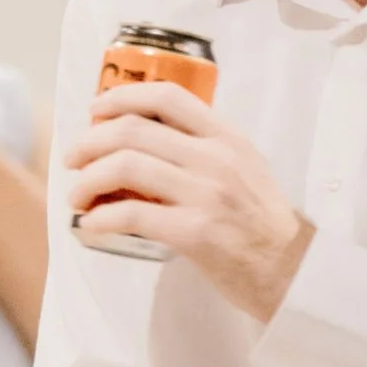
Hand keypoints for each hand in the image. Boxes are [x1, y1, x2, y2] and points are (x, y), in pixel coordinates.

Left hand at [65, 82, 313, 320]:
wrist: (293, 271)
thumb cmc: (261, 222)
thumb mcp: (244, 166)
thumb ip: (205, 147)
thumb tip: (143, 136)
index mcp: (226, 137)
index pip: (166, 96)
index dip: (122, 97)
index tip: (95, 110)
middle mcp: (215, 158)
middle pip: (133, 130)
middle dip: (90, 142)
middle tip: (73, 158)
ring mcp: (205, 194)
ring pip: (125, 166)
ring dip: (88, 179)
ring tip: (77, 195)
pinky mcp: (194, 233)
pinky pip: (131, 215)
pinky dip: (101, 217)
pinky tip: (91, 224)